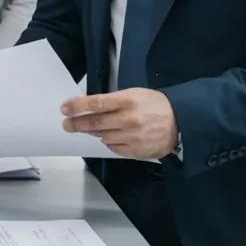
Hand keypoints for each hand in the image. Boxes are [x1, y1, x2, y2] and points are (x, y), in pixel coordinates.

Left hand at [61, 88, 178, 159]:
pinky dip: (109, 142)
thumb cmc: (155, 105)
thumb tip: (88, 108)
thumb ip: (112, 101)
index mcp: (127, 101)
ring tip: (93, 128)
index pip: (95, 104)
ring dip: (95, 133)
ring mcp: (132, 137)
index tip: (64, 109)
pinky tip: (113, 136)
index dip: (77, 107)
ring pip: (102, 137)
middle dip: (76, 124)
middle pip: (94, 123)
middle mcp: (128, 119)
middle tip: (66, 125)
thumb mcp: (134, 94)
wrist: (181, 123)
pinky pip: (113, 148)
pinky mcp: (135, 151)